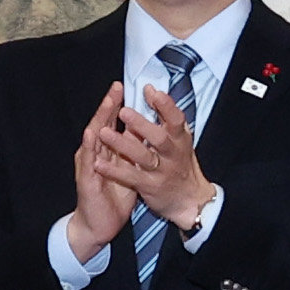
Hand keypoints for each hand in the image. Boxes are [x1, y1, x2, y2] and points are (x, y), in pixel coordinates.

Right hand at [68, 82, 137, 262]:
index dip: (120, 105)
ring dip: (100, 120)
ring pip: (93, 138)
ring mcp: (89, 165)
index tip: (128, 87)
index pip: (114, 123)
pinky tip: (93, 133)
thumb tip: (145, 131)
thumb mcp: (129, 168)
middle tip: (117, 87)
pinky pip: (89, 161)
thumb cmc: (114, 195)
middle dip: (109, 105)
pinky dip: (90, 146)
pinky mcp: (86, 179)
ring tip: (107, 102)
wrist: (100, 223)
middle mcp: (96, 154)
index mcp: (108, 150)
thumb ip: (134, 149)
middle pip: (102, 124)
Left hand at [95, 84, 214, 229]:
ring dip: (123, 145)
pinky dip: (114, 170)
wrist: (190, 199)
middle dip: (141, 125)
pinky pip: (131, 177)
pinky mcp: (150, 186)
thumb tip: (150, 90)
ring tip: (104, 133)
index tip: (152, 92)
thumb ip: (165, 117)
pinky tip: (99, 163)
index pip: (176, 120)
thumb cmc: (180, 164)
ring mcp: (162, 171)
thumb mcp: (179, 140)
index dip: (166, 106)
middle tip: (123, 112)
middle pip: (159, 138)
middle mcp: (173, 155)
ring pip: (143, 157)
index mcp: (180, 139)